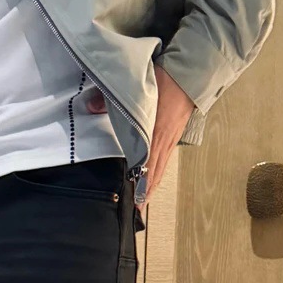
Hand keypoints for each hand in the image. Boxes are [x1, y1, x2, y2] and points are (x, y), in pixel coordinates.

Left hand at [86, 66, 194, 203]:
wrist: (191, 74)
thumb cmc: (167, 79)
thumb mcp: (139, 87)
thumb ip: (112, 98)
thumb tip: (92, 106)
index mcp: (155, 132)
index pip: (145, 164)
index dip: (140, 182)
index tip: (134, 198)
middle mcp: (163, 141)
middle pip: (154, 174)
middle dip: (146, 193)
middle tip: (138, 209)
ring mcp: (170, 140)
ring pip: (160, 170)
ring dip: (153, 186)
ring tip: (145, 201)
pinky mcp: (173, 137)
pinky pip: (164, 161)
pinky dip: (158, 174)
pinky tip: (154, 179)